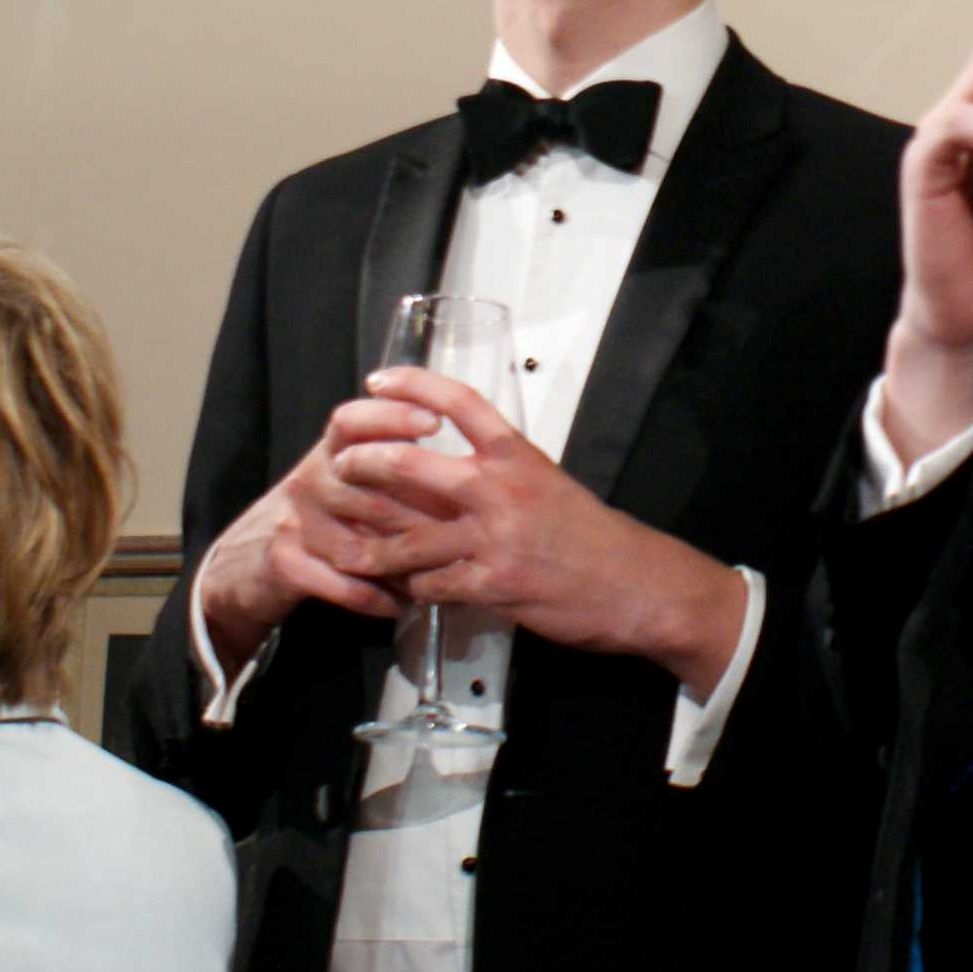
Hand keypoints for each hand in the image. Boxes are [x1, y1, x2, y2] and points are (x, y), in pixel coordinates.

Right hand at [195, 395, 445, 660]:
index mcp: (329, 451)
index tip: (434, 421)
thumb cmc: (319, 513)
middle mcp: (309, 478)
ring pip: (361, 539)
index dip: (392, 416)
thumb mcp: (345, 478)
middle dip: (423, 509)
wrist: (247, 559)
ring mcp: (294, 521)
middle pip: (371, 486)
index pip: (354, 420)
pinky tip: (402, 605)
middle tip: (467, 526)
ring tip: (444, 575)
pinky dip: (376, 597)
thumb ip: (393, 465)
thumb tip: (467, 465)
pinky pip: (341, 582)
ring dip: (406, 563)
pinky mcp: (285, 562)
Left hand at [334, 370, 752, 698]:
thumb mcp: (547, 482)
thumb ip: (499, 472)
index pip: (459, 401)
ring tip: (347, 548)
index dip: (412, 384)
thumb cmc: (589, 533)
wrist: (633, 583)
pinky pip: (432, 584)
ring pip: (408, 537)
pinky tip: (401, 591)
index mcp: (516, 455)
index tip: (377, 380)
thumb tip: (449, 472)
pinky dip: (411, 588)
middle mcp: (500, 489)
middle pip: (411, 464)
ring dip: (372, 546)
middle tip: (340, 468)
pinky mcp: (492, 585)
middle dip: (365, 466)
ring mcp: (494, 538)